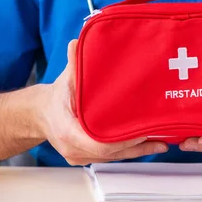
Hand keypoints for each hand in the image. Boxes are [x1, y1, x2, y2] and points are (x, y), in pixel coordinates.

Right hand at [37, 40, 167, 165]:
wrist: (40, 114)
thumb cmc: (56, 97)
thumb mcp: (65, 79)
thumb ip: (73, 63)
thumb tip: (76, 43)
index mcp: (67, 131)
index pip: (99, 145)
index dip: (123, 142)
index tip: (142, 133)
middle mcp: (72, 148)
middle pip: (110, 154)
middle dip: (137, 148)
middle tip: (160, 140)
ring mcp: (78, 156)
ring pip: (111, 158)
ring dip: (135, 152)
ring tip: (159, 144)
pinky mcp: (84, 158)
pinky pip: (108, 158)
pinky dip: (126, 151)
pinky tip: (145, 145)